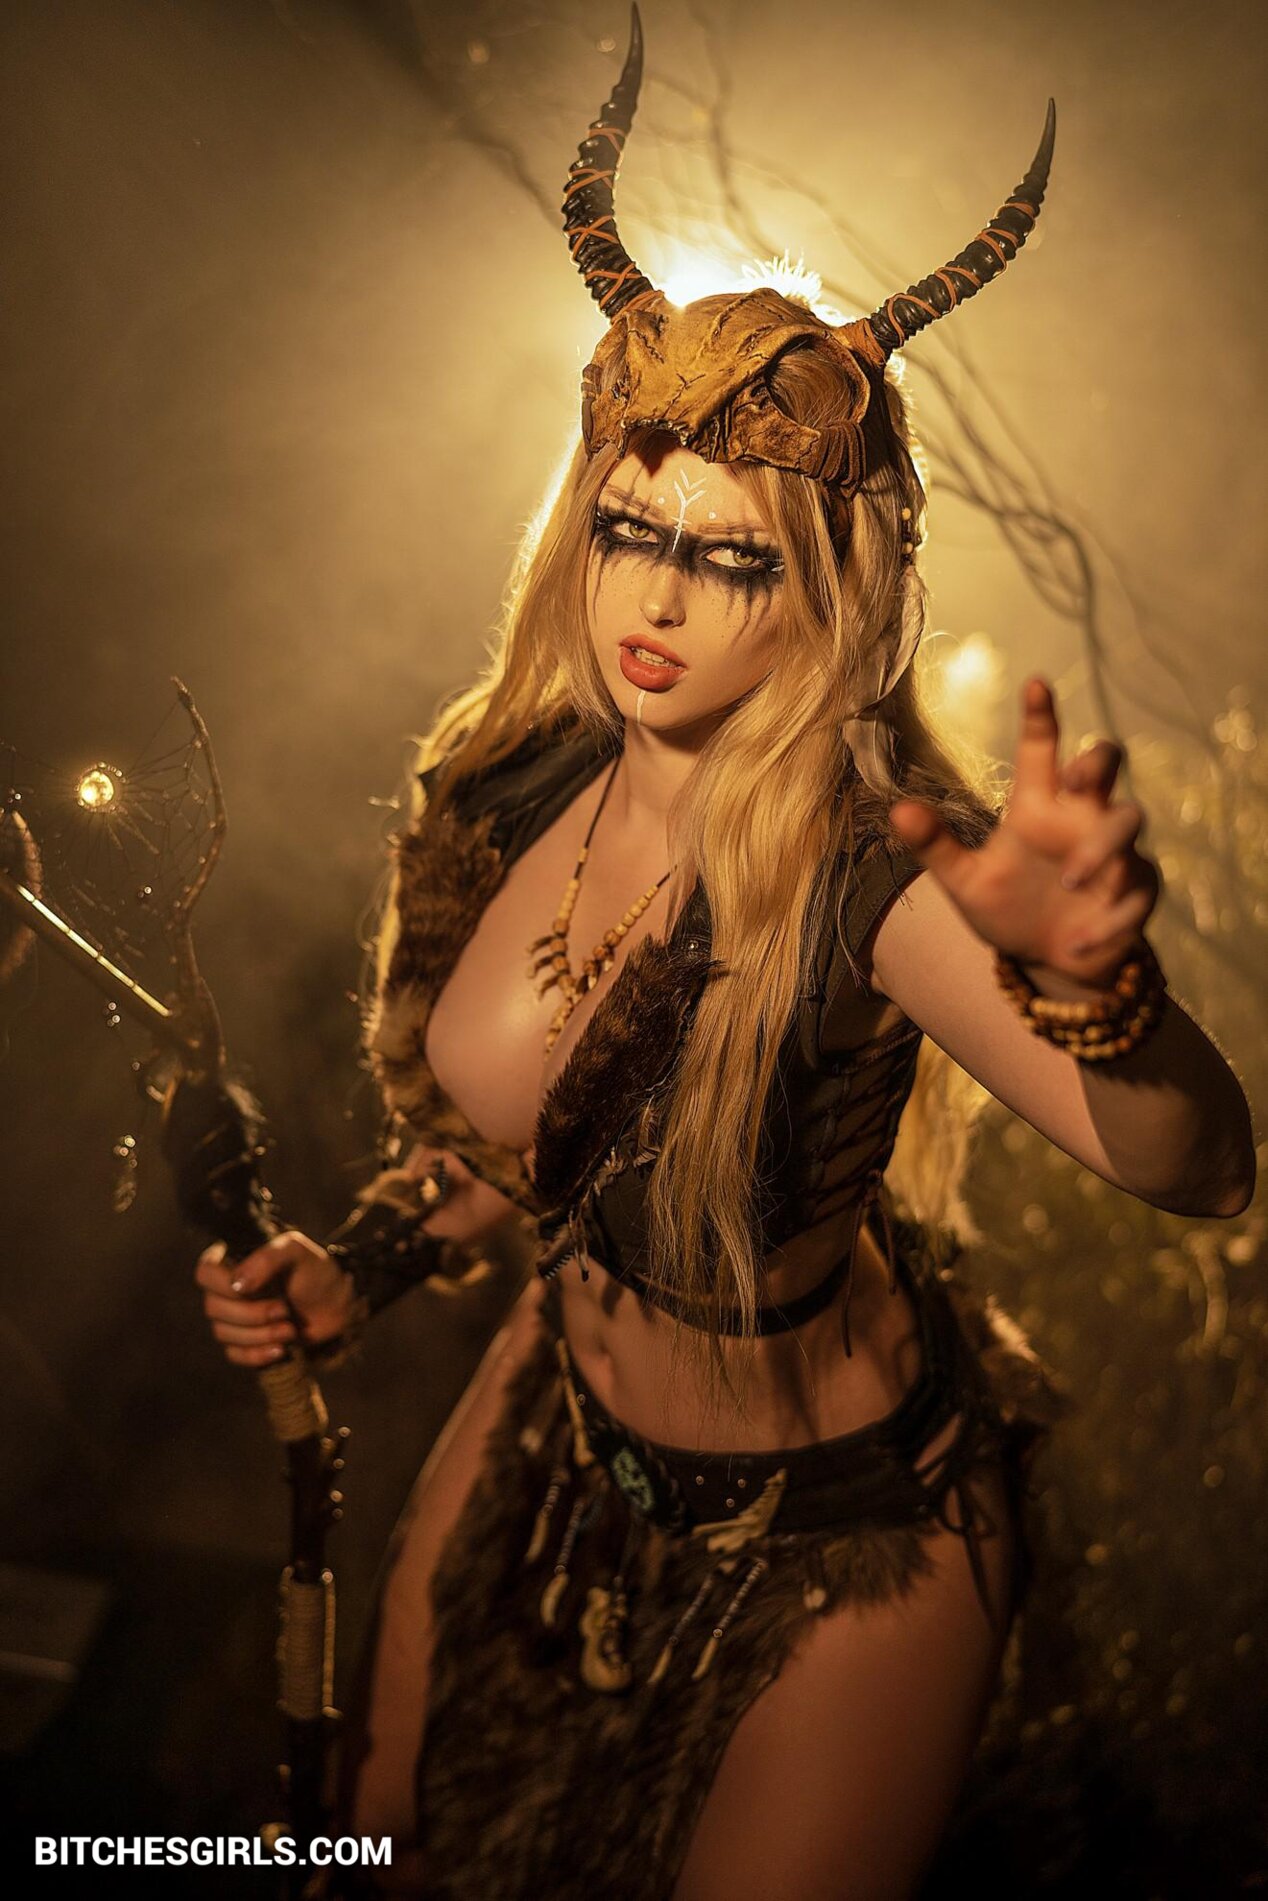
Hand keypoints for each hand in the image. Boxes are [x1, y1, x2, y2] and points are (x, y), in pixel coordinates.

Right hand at [195, 1230, 355, 1368]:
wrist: (337, 1305)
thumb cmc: (316, 1271)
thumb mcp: (297, 1252)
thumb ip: (267, 1259)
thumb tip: (236, 1285)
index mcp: (233, 1259)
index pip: (205, 1273)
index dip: (224, 1286)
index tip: (254, 1290)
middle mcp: (227, 1288)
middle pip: (213, 1307)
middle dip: (252, 1314)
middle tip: (285, 1310)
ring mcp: (233, 1317)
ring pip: (223, 1333)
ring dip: (260, 1335)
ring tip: (290, 1329)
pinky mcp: (244, 1342)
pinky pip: (234, 1355)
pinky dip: (257, 1355)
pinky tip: (281, 1349)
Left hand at [889, 676, 1161, 988]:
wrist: (1050, 962)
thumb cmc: (1011, 909)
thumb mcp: (967, 882)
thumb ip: (936, 847)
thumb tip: (897, 811)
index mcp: (1039, 806)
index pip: (1041, 751)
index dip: (1040, 717)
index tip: (1035, 683)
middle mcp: (1080, 818)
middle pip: (1106, 762)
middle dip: (1098, 761)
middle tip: (1077, 777)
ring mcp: (1116, 852)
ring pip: (1130, 821)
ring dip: (1103, 850)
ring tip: (1071, 883)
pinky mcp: (1136, 892)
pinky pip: (1136, 894)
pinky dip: (1107, 920)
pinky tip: (1076, 944)